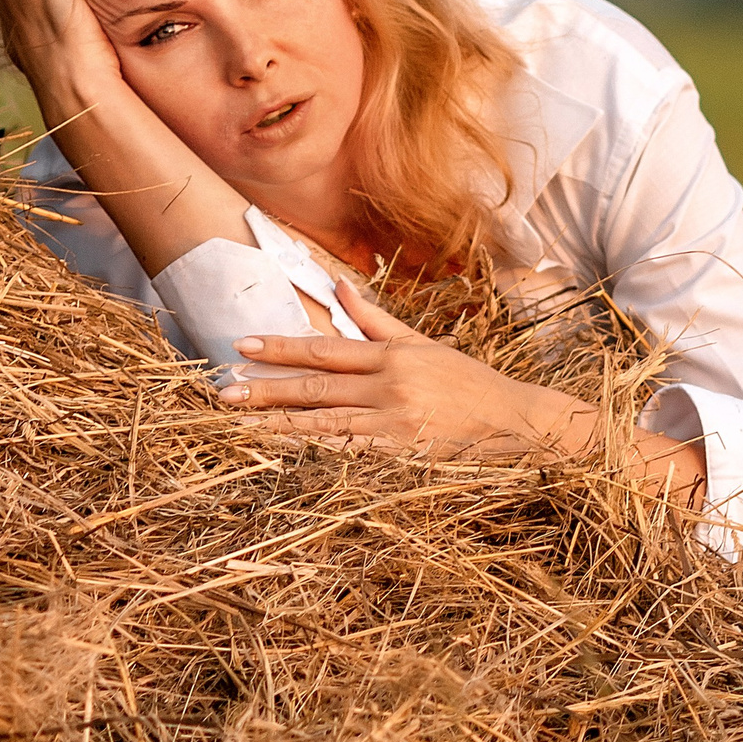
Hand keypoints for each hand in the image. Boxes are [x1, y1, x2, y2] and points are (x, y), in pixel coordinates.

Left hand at [217, 281, 598, 461]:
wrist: (518, 423)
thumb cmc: (469, 383)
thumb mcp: (423, 344)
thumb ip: (375, 319)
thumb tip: (336, 285)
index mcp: (392, 356)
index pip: (324, 350)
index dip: (280, 348)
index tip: (242, 347)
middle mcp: (389, 386)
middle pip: (314, 388)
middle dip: (265, 388)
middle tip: (224, 391)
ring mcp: (394, 424)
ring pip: (323, 424)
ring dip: (277, 424)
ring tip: (240, 424)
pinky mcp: (402, 456)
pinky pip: (349, 455)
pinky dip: (314, 454)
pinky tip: (283, 454)